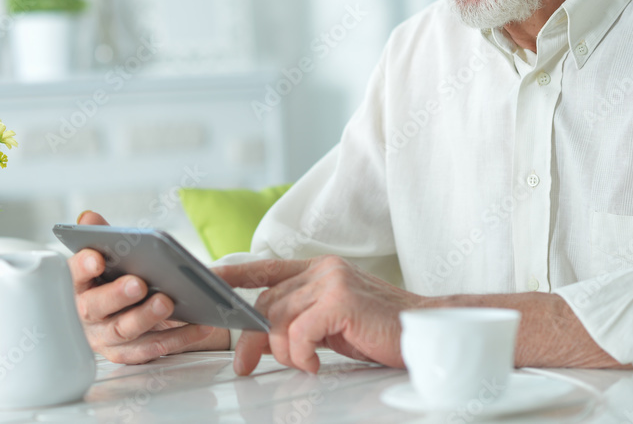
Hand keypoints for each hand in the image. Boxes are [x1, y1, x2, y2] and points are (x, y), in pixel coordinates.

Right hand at [68, 211, 230, 363]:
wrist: (131, 309)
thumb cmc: (118, 276)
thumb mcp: (113, 254)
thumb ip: (104, 235)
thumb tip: (89, 217)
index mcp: (80, 283)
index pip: (74, 273)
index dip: (83, 266)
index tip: (97, 258)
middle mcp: (86, 313)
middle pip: (96, 307)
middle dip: (117, 295)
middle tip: (139, 283)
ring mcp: (105, 337)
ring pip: (124, 330)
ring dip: (146, 317)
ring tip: (168, 302)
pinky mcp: (128, 354)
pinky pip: (151, 349)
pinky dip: (177, 338)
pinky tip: (197, 324)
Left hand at [216, 256, 425, 374]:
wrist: (428, 334)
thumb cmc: (381, 333)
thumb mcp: (332, 325)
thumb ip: (299, 320)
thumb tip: (261, 337)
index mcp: (320, 269)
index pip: (266, 268)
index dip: (232, 275)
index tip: (205, 281)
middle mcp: (323, 269)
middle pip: (265, 302)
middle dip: (250, 338)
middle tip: (244, 365)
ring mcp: (332, 281)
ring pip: (278, 319)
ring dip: (283, 352)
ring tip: (304, 365)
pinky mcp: (341, 301)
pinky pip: (298, 332)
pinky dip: (301, 355)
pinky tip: (315, 365)